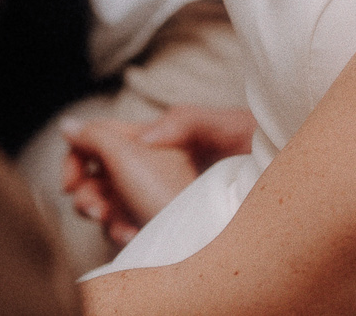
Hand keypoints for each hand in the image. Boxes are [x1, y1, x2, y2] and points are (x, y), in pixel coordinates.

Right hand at [60, 107, 253, 246]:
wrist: (284, 180)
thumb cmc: (254, 145)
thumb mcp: (220, 124)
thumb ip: (180, 120)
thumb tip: (143, 133)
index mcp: (153, 138)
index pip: (97, 141)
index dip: (76, 158)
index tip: (71, 180)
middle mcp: (151, 168)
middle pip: (97, 181)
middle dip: (86, 195)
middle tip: (95, 207)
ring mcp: (159, 197)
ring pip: (112, 210)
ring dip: (105, 218)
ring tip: (119, 225)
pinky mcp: (171, 219)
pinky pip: (136, 230)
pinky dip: (127, 234)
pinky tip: (136, 236)